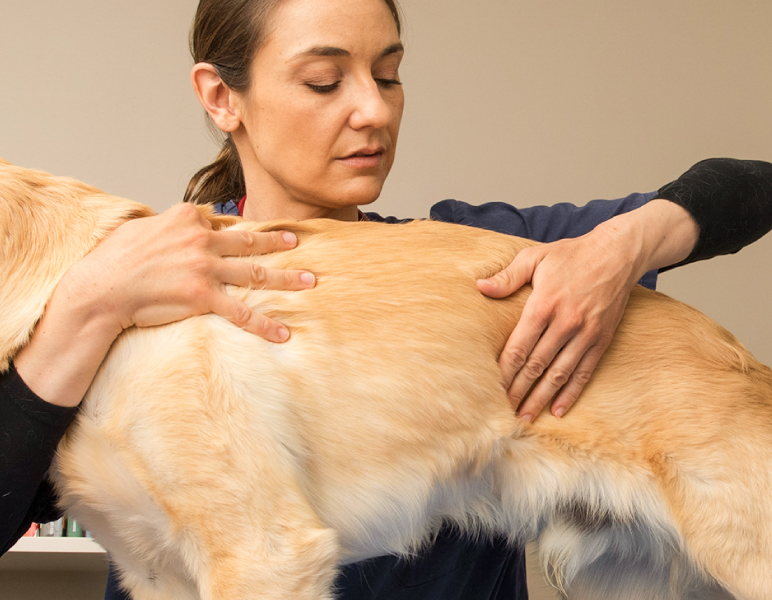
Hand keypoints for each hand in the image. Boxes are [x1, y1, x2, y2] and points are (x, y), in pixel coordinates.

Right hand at [15, 203, 314, 406]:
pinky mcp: (203, 296)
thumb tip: (181, 225)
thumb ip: (169, 224)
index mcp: (188, 218)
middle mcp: (202, 239)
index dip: (243, 229)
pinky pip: (242, 312)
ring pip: (256, 273)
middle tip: (299, 245)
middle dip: (278, 244)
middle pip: (249, 242)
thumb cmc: (115, 259)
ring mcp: (205, 267)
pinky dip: (264, 324)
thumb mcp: (143, 227)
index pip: (224, 223)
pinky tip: (283, 333)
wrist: (101, 288)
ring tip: (309, 282)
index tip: (262, 231)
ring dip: (286, 278)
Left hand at [477, 225, 639, 421]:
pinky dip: (570, 393)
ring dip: (541, 398)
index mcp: (544, 305)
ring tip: (525, 417)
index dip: (504, 372)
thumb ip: (508, 276)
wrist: (618, 253)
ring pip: (559, 374)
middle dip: (518, 391)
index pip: (519, 347)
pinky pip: (584, 372)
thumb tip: (480, 287)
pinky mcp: (601, 339)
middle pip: (537, 366)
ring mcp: (586, 333)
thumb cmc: (571, 255)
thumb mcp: (535, 257)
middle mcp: (565, 323)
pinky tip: (558, 410)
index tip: (491, 389)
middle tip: (503, 413)